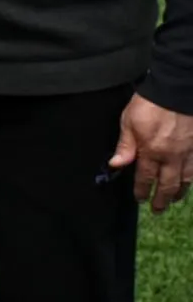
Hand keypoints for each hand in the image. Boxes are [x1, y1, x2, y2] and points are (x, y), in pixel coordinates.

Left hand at [109, 94, 192, 214]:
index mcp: (151, 151)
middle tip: (157, 210)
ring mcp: (188, 154)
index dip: (142, 189)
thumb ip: (125, 145)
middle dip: (161, 199)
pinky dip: (191, 180)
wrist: (177, 91)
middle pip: (167, 184)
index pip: (145, 177)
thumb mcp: (129, 122)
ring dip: (178, 193)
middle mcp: (172, 157)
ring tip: (172, 200)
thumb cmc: (149, 105)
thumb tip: (116, 165)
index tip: (139, 199)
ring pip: (185, 180)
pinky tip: (188, 183)